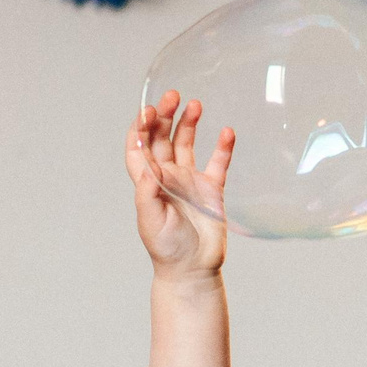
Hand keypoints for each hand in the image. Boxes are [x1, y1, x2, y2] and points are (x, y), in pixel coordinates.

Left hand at [127, 89, 234, 277]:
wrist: (193, 269)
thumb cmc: (166, 249)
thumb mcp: (151, 221)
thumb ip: (148, 192)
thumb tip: (147, 166)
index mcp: (148, 181)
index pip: (138, 147)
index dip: (139, 127)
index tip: (147, 111)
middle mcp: (167, 176)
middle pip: (161, 137)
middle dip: (165, 115)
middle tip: (173, 96)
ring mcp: (189, 181)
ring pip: (187, 143)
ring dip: (189, 123)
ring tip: (195, 104)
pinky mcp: (212, 189)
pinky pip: (218, 162)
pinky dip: (223, 147)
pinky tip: (227, 132)